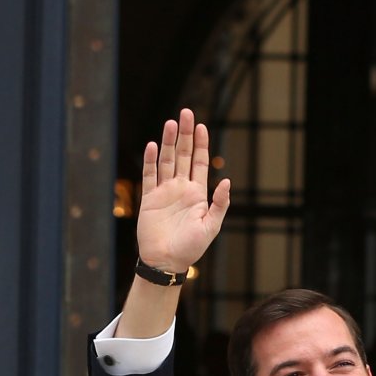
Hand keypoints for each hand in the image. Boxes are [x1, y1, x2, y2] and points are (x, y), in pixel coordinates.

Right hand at [137, 110, 230, 273]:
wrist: (166, 262)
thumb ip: (219, 204)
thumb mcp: (211, 227)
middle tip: (186, 113)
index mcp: (197, 194)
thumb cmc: (191, 248)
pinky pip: (149, 175)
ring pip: (166, 160)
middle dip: (185, 134)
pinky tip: (154, 145)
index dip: (201, 144)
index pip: (199, 163)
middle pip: (182, 155)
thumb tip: (226, 182)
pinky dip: (151, 160)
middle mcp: (180, 189)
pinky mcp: (149, 198)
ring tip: (171, 123)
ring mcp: (164, 191)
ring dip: (168, 142)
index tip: (201, 126)